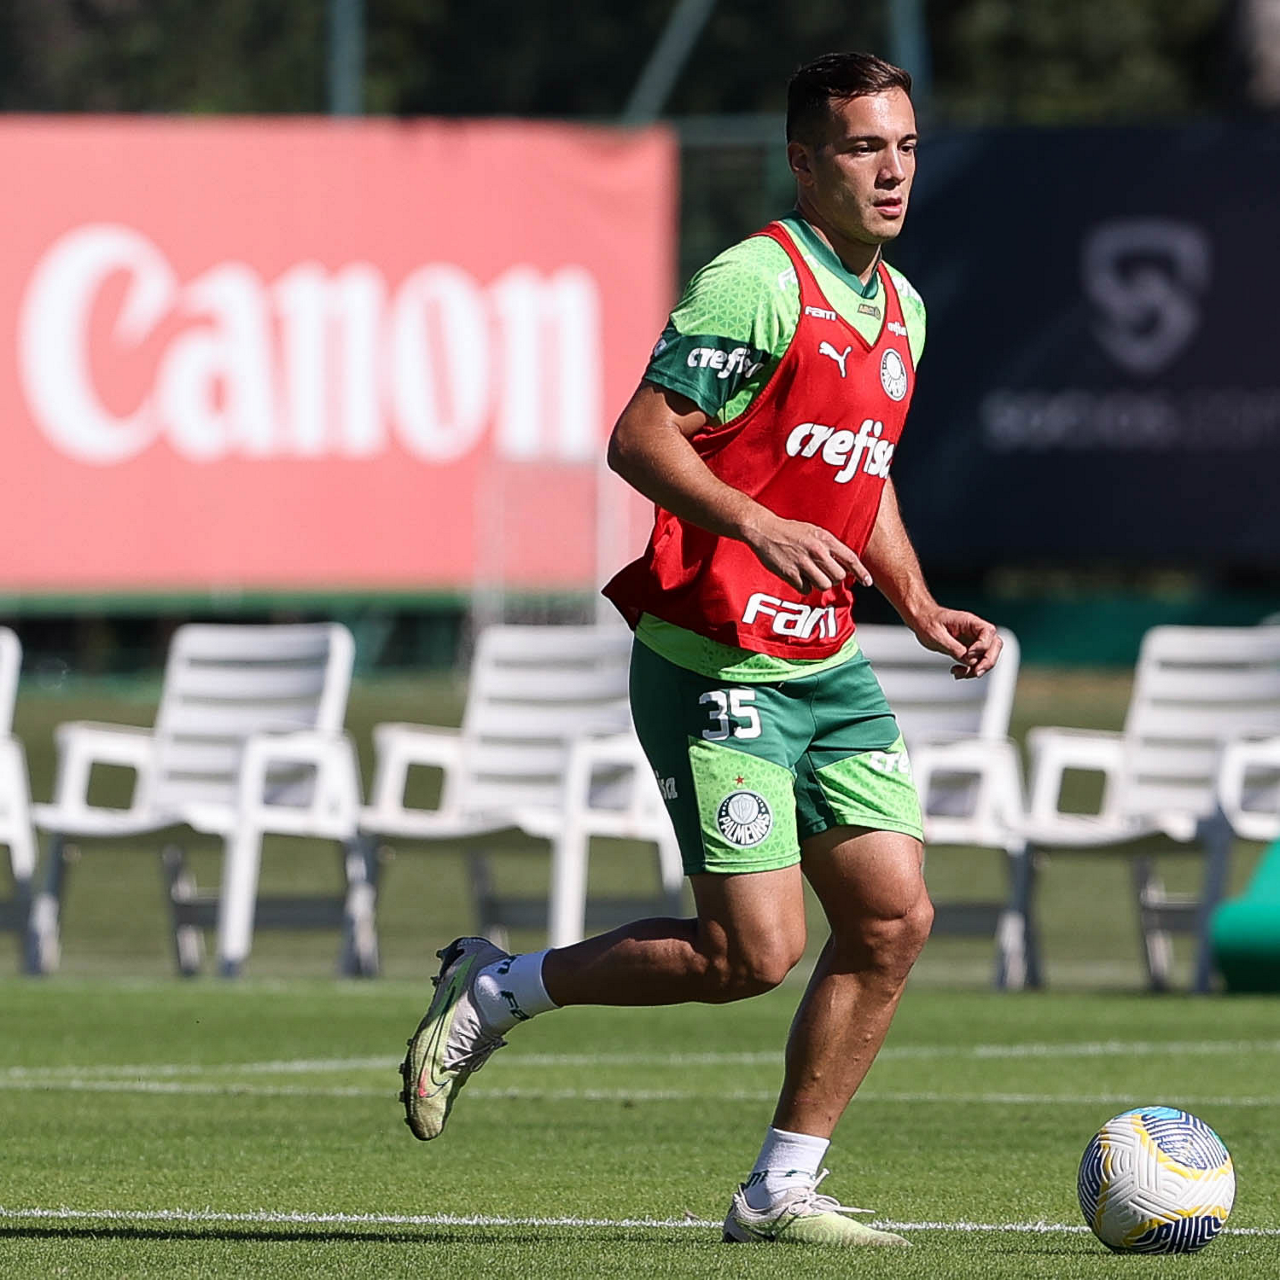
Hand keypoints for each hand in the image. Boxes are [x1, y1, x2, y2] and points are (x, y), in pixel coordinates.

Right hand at [745, 514, 872, 594]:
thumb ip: (829, 546)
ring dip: (819, 584)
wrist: (764, 530)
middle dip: (834, 579)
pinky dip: (804, 586)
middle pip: (838, 577)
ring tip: (811, 575)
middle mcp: (816, 551)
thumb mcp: (814, 532)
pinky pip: (806, 589)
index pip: (850, 558)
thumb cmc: (790, 531)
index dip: (861, 572)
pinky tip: (798, 576)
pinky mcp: (790, 573)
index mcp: (824, 539)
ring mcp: (803, 563)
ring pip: (824, 585)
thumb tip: (844, 564)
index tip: (867, 582)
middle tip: (825, 574)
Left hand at [912, 608, 1002, 679]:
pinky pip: (976, 663)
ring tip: (959, 673)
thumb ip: (955, 648)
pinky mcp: (968, 650)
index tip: (969, 655)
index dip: (983, 645)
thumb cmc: (928, 622)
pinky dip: (968, 670)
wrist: (921, 622)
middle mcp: (975, 631)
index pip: (988, 632)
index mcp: (969, 621)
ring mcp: (973, 641)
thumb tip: (970, 661)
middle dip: (987, 661)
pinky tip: (956, 672)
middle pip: (994, 645)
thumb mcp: (937, 636)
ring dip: (976, 669)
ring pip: (987, 657)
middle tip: (975, 672)